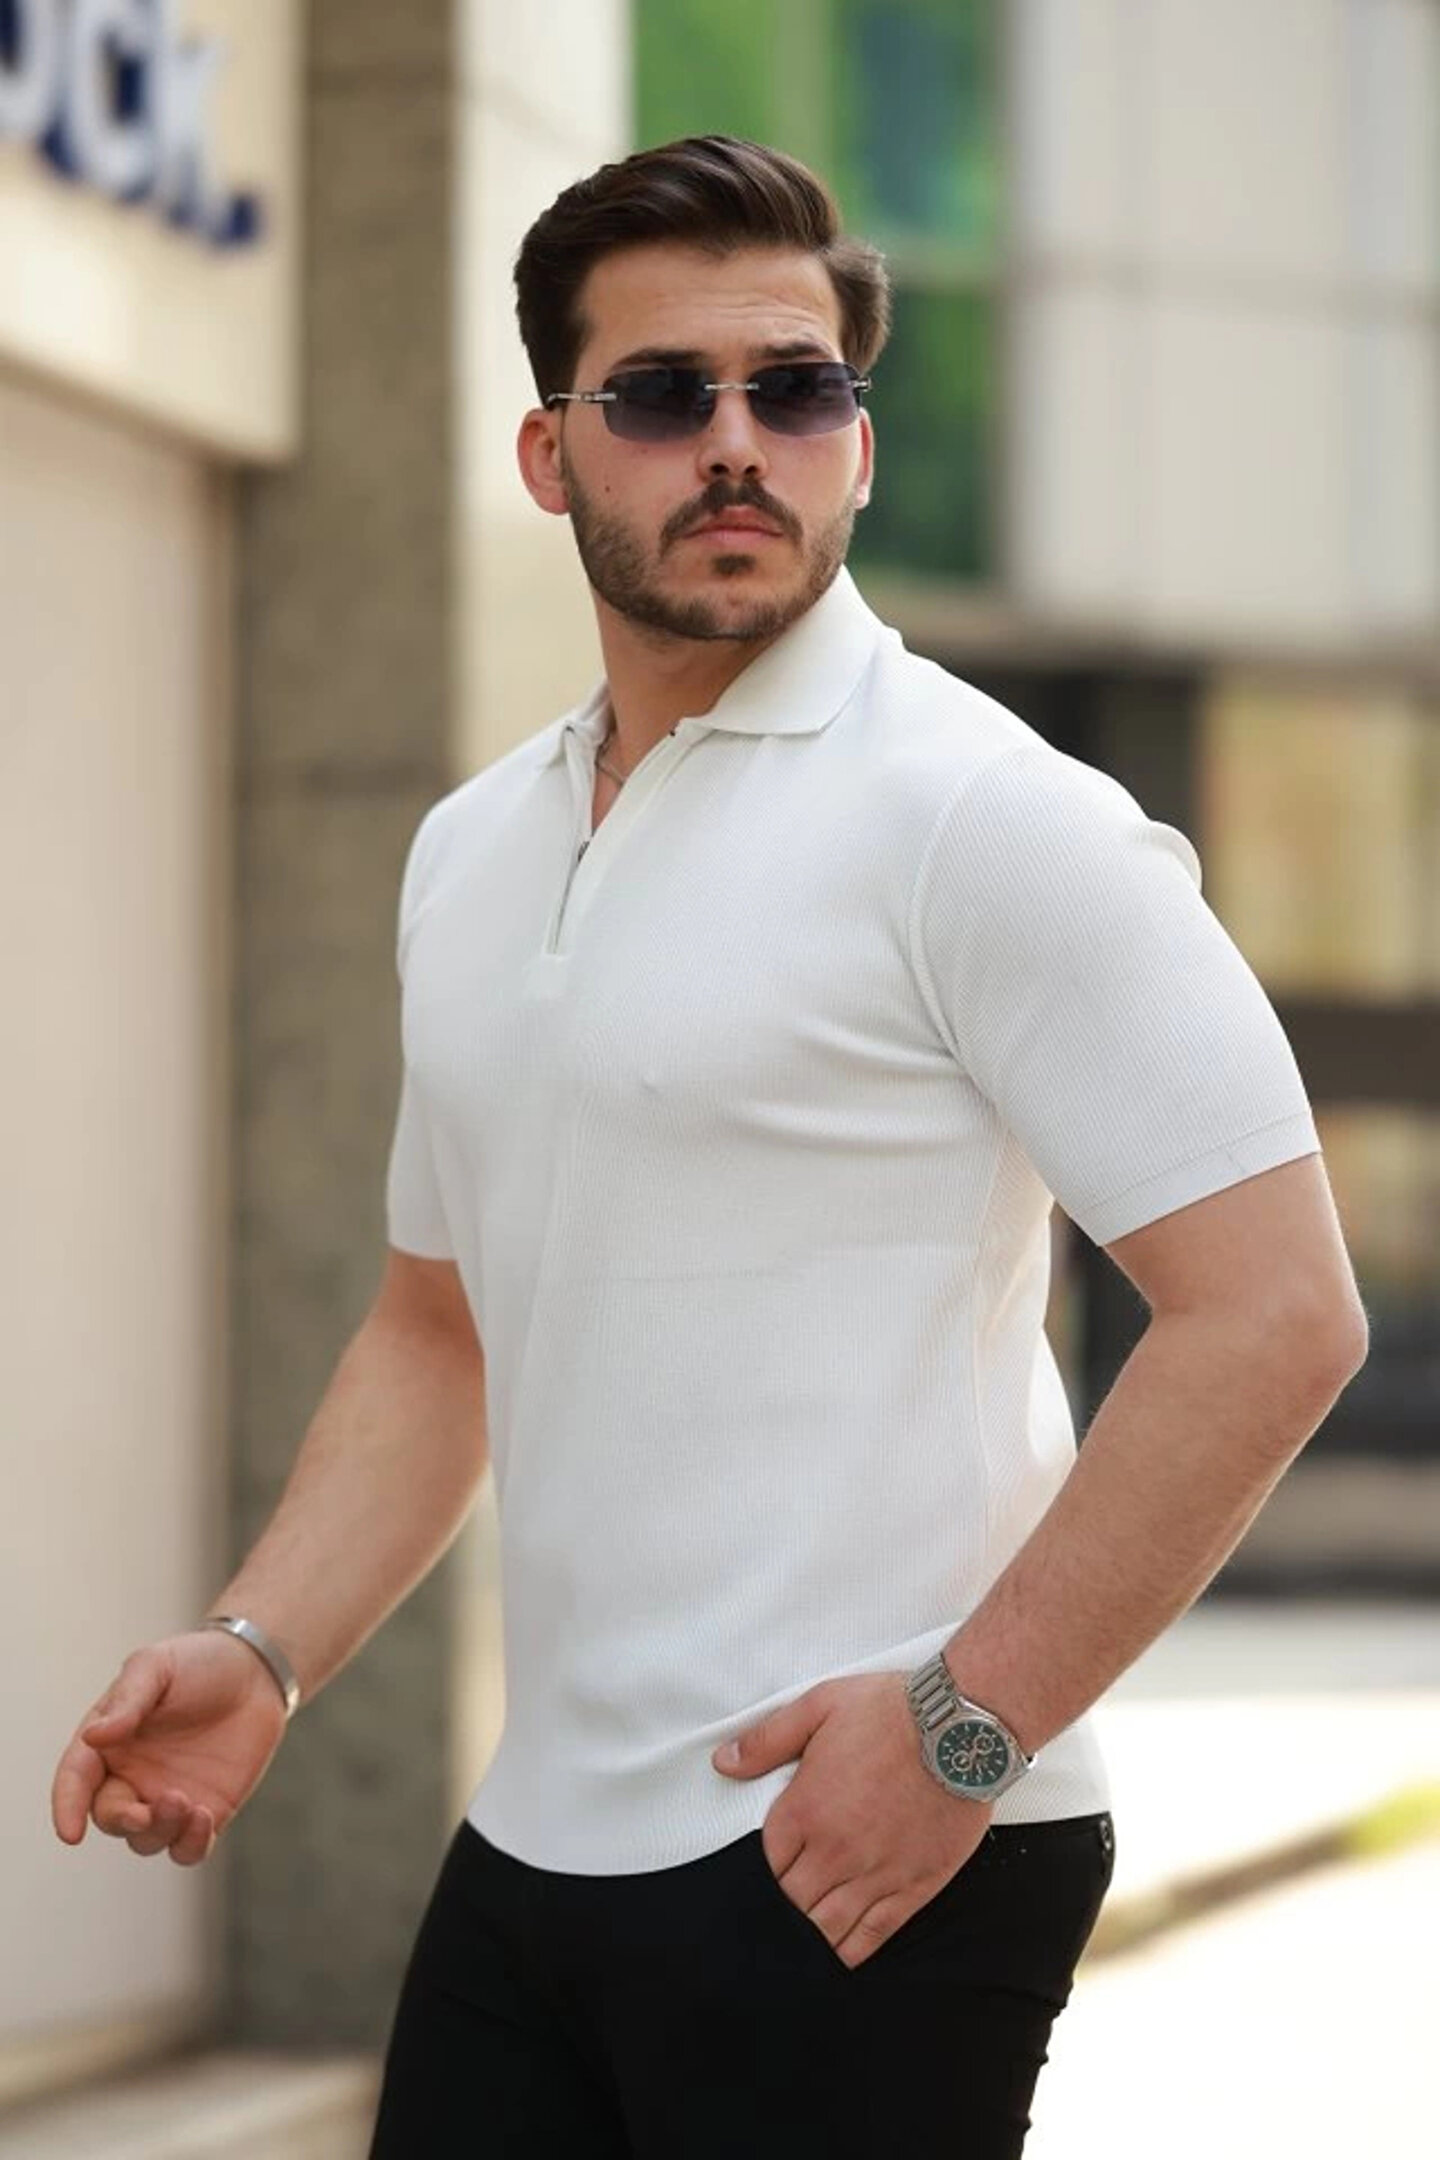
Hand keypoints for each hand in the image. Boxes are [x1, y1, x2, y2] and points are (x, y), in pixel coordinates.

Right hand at [51, 1631, 290, 1866]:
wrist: (256, 1670)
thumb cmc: (199, 1663)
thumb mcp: (156, 1666)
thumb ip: (127, 1702)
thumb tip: (92, 1736)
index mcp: (109, 1743)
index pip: (76, 1779)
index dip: (67, 1807)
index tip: (70, 1833)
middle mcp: (132, 1776)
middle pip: (110, 1817)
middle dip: (121, 1821)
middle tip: (145, 1811)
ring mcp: (167, 1798)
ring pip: (146, 1839)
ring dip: (159, 1831)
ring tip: (186, 1803)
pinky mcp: (205, 1812)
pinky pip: (188, 1848)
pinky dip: (190, 1845)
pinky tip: (204, 1818)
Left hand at [712, 1671, 992, 1968]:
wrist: (960, 1728)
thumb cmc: (891, 1712)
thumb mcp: (819, 1707)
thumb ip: (767, 1739)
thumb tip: (724, 1761)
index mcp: (806, 1809)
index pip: (767, 1863)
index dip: (764, 1871)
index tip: (769, 1872)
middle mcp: (836, 1850)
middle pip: (792, 1902)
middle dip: (784, 1907)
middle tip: (782, 1912)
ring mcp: (875, 1873)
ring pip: (828, 1927)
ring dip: (811, 1936)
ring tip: (803, 1942)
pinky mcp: (914, 1886)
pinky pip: (875, 1933)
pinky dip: (852, 1951)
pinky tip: (841, 1955)